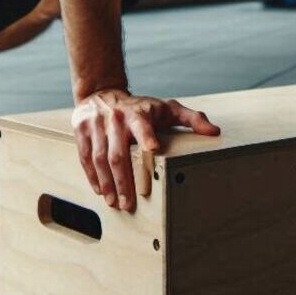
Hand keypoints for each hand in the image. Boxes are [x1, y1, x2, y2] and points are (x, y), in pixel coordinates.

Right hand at [71, 88, 219, 209]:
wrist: (101, 91)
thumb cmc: (141, 107)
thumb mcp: (167, 109)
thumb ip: (192, 119)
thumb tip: (214, 132)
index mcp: (138, 113)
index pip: (142, 124)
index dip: (147, 136)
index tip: (153, 149)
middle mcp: (115, 118)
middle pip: (118, 153)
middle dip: (124, 180)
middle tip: (129, 202)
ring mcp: (96, 124)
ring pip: (99, 158)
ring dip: (107, 183)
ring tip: (115, 202)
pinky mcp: (81, 131)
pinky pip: (85, 157)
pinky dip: (92, 176)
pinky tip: (100, 191)